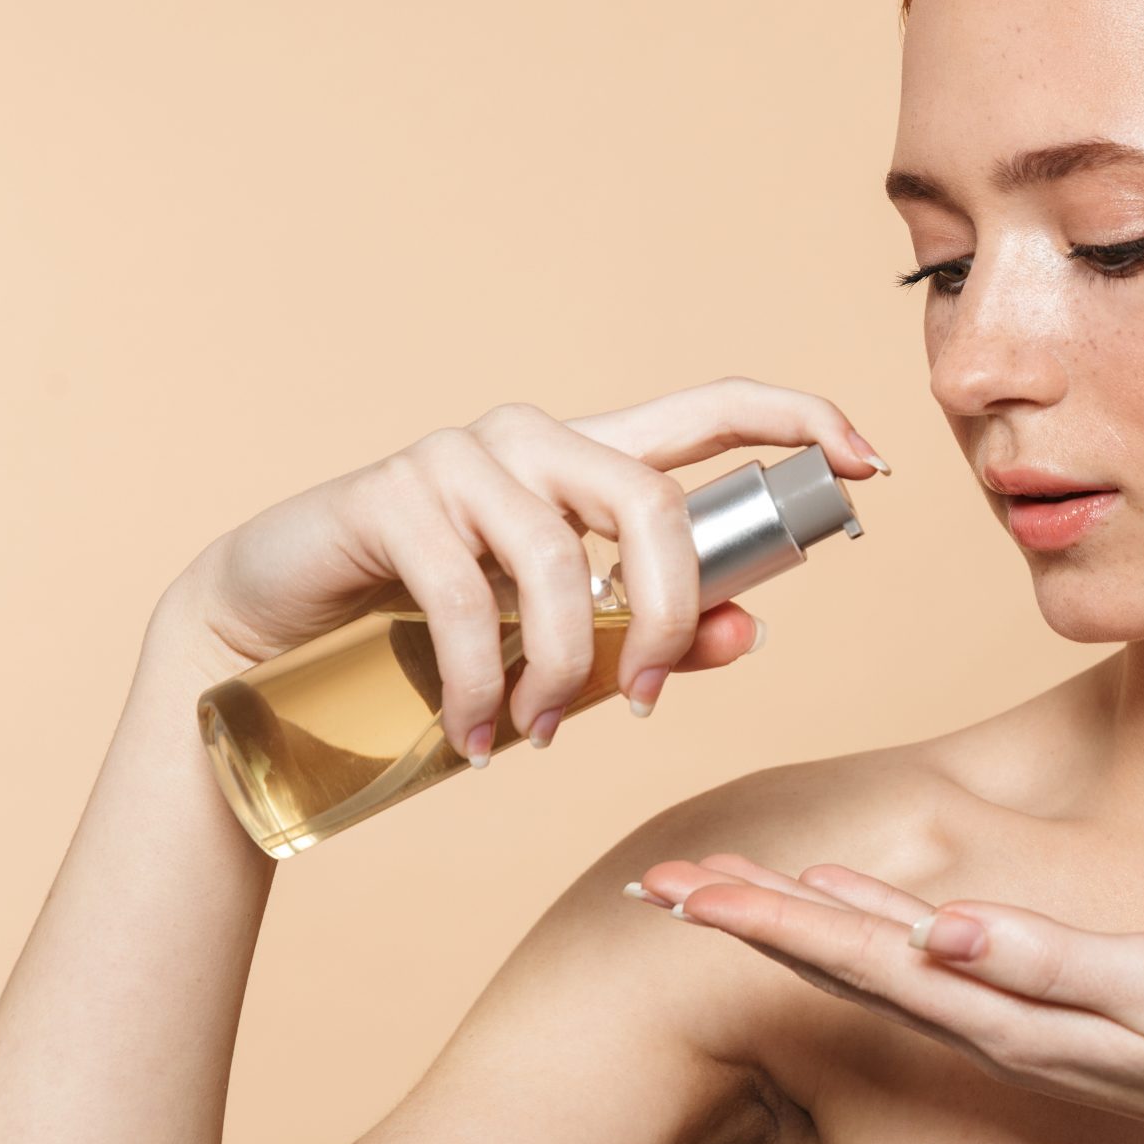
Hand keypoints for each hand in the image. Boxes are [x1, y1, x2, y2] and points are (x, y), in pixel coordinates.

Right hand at [154, 376, 888, 756]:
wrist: (270, 635)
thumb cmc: (432, 637)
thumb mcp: (561, 643)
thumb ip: (656, 636)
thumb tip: (752, 634)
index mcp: (591, 458)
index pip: (715, 409)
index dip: (800, 420)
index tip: (873, 462)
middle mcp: (532, 438)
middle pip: (654, 503)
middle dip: (670, 616)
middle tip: (648, 701)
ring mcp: (459, 458)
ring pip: (561, 562)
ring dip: (565, 669)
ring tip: (542, 731)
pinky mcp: (391, 495)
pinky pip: (466, 601)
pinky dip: (483, 685)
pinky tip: (482, 734)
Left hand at [628, 854, 1143, 1143]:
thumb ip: (1049, 963)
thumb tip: (941, 932)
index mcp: (1002, 1011)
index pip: (860, 956)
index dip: (770, 918)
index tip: (690, 891)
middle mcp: (985, 1015)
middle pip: (839, 957)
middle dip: (746, 916)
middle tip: (657, 883)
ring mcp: (1005, 1010)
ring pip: (869, 954)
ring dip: (786, 918)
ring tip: (712, 888)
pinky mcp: (1035, 996)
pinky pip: (923, 954)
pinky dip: (864, 922)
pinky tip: (836, 899)